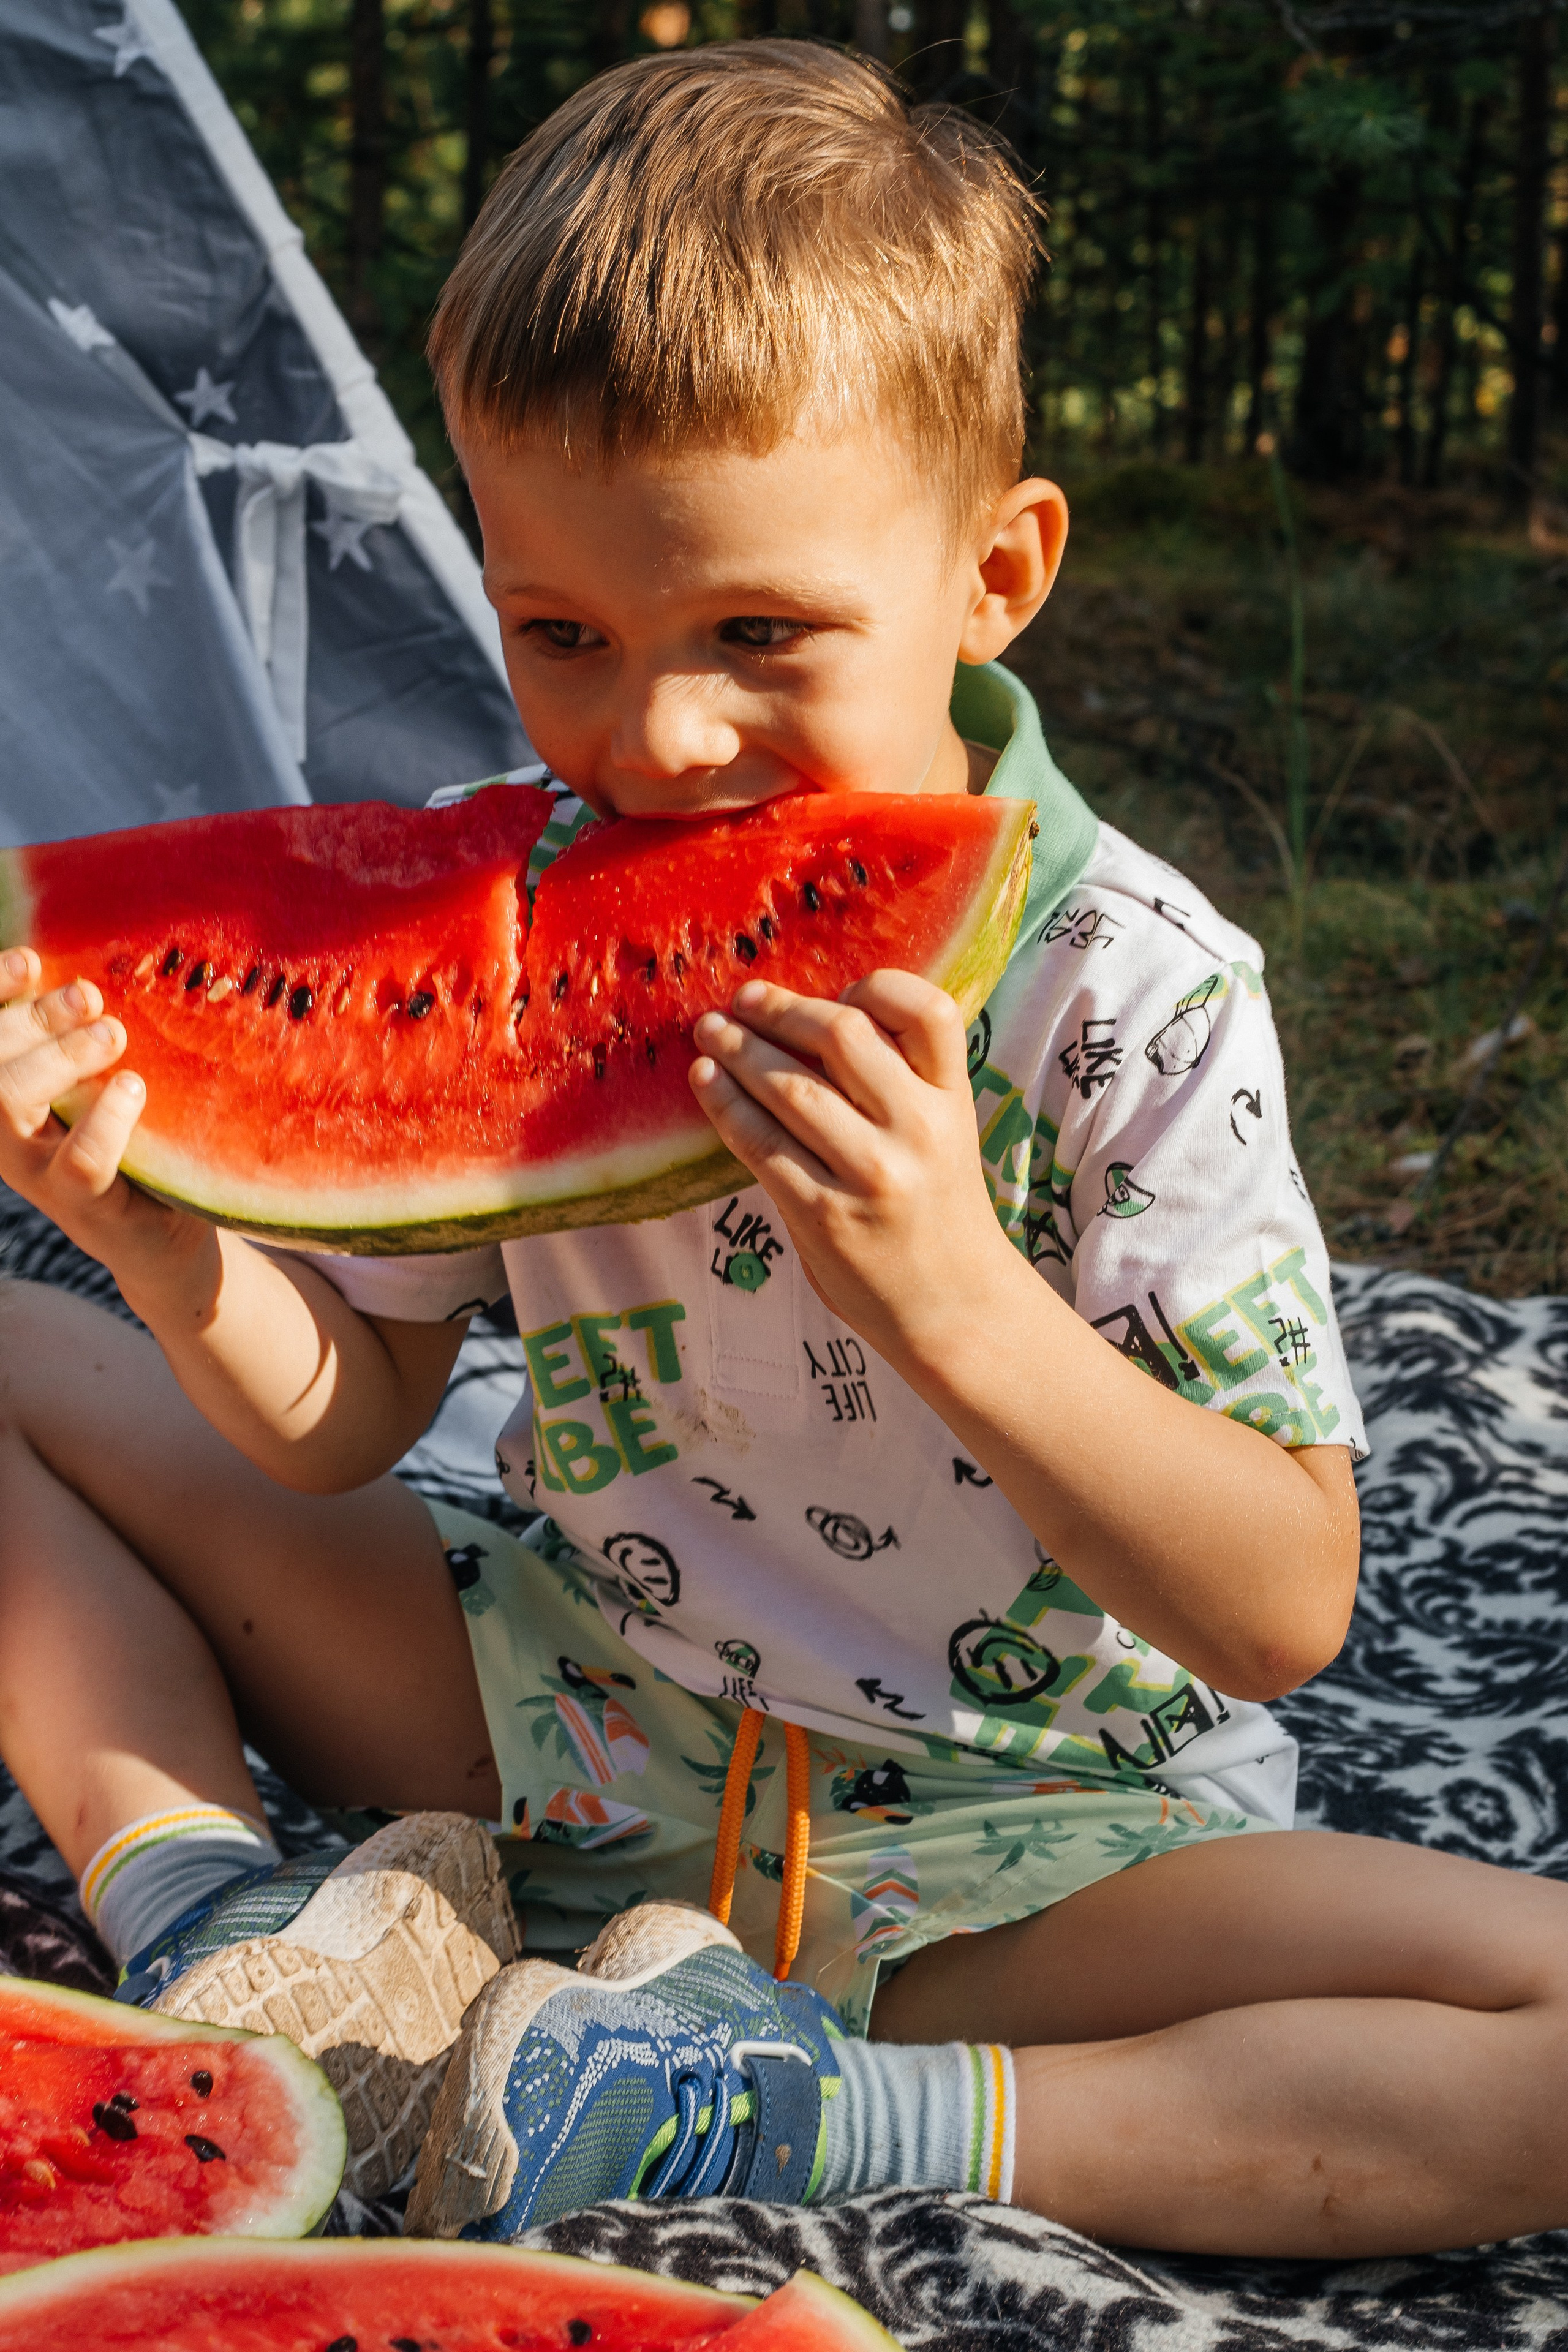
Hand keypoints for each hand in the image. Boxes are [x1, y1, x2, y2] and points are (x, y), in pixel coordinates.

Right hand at [0, 949, 213, 1300]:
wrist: (162, 1236)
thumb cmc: (133, 1143)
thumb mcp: (104, 1085)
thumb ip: (89, 1041)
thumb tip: (102, 973)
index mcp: (8, 1096)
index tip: (31, 959)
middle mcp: (6, 1134)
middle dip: (29, 1020)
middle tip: (91, 997)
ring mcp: (36, 1173)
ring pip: (9, 1107)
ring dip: (58, 1058)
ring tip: (113, 1033)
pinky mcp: (83, 1206)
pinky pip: (79, 1162)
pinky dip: (105, 1118)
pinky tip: (132, 1087)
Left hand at [689, 969, 1015, 1363]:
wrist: (954, 1309)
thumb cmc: (935, 1211)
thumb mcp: (943, 1135)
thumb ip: (897, 1084)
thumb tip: (802, 1023)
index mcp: (953, 1099)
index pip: (928, 1011)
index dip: (878, 986)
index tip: (838, 988)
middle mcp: (918, 1130)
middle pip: (843, 1036)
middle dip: (781, 1011)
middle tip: (742, 999)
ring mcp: (872, 1174)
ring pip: (791, 1089)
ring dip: (739, 1052)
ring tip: (710, 1033)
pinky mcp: (824, 1215)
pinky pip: (761, 1145)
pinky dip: (726, 1107)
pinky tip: (706, 1084)